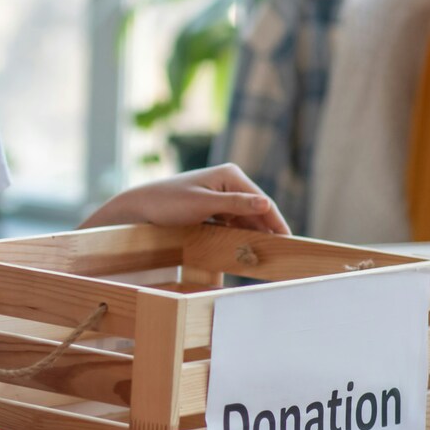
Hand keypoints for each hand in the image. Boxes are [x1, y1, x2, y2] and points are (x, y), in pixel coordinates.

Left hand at [80, 163, 290, 234]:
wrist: (139, 207)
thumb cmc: (168, 203)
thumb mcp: (203, 205)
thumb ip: (236, 205)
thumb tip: (266, 204)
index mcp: (230, 175)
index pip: (262, 201)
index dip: (277, 222)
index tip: (290, 242)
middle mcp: (228, 181)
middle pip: (256, 210)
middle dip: (267, 230)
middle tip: (283, 254)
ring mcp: (220, 194)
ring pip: (245, 218)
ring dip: (254, 234)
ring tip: (268, 254)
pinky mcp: (212, 206)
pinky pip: (233, 222)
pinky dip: (240, 234)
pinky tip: (246, 248)